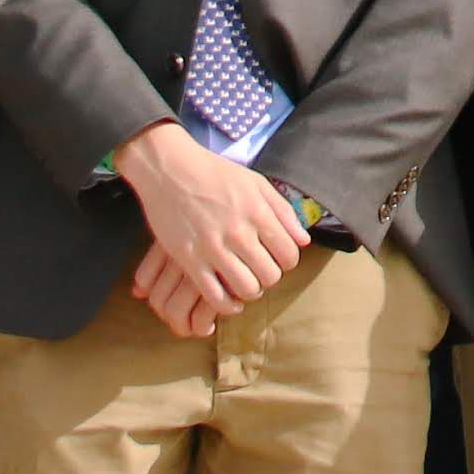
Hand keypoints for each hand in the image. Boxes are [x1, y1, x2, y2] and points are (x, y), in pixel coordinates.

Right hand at [117, 122, 303, 330]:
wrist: (169, 168)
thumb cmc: (214, 173)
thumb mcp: (255, 183)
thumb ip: (283, 211)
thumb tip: (304, 241)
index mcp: (258, 211)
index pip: (289, 255)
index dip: (287, 261)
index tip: (276, 257)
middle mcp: (238, 232)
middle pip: (271, 276)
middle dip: (269, 276)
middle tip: (259, 269)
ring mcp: (213, 247)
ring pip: (246, 289)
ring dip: (249, 290)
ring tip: (244, 281)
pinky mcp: (189, 260)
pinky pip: (215, 297)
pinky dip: (226, 304)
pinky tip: (228, 297)